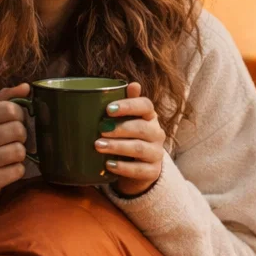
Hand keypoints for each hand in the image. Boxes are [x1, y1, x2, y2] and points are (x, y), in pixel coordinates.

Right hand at [0, 83, 29, 211]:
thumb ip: (1, 101)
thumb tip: (26, 87)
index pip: (9, 108)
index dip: (19, 115)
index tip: (14, 121)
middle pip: (18, 130)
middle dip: (21, 136)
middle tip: (13, 140)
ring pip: (20, 151)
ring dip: (19, 154)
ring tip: (8, 155)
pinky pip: (18, 170)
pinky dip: (17, 170)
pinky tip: (5, 169)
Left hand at [98, 82, 165, 197]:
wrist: (139, 169)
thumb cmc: (129, 139)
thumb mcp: (127, 121)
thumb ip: (126, 105)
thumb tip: (133, 84)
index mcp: (150, 117)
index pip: (146, 106)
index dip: (128, 106)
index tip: (109, 109)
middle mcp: (156, 133)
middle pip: (142, 128)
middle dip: (120, 128)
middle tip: (100, 129)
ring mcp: (156, 153)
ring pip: (139, 148)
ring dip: (118, 146)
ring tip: (99, 146)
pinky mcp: (152, 171)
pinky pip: (138, 169)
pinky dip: (122, 167)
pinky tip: (108, 165)